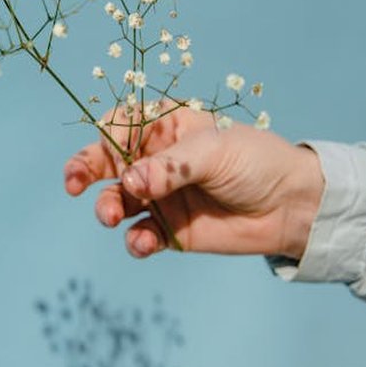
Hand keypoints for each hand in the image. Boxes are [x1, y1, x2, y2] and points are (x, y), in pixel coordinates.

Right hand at [63, 106, 324, 258]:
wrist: (292, 207)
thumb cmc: (257, 162)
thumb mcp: (215, 152)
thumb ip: (171, 166)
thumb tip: (129, 181)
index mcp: (166, 126)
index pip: (120, 123)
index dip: (106, 135)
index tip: (108, 148)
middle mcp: (155, 159)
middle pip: (105, 161)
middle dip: (84, 170)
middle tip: (73, 184)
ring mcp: (159, 196)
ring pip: (116, 200)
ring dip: (107, 207)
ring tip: (112, 217)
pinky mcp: (168, 230)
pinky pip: (139, 235)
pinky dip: (134, 240)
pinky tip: (143, 243)